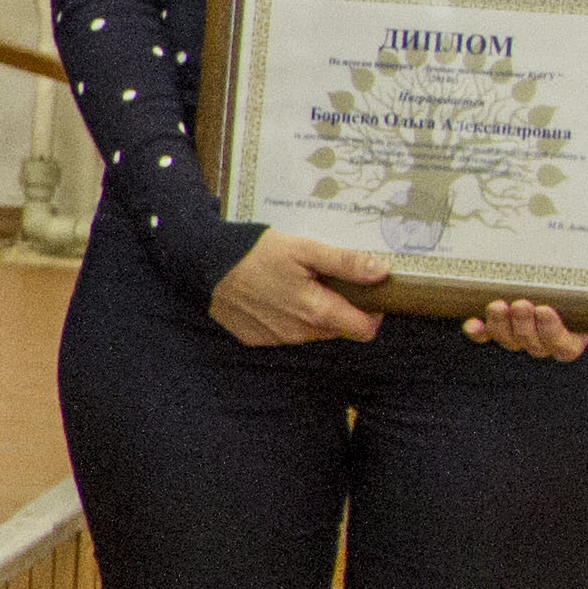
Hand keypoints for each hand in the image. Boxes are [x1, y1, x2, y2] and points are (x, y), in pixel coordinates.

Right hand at [209, 229, 388, 348]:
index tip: (365, 293)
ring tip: (295, 285)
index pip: (364, 330)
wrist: (204, 263)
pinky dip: (286, 318)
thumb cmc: (256, 253)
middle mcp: (299, 333)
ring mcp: (276, 338)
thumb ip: (345, 263)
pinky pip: (285, 333)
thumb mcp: (304, 249)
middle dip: (340, 309)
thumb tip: (382, 272)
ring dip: (312, 313)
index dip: (372, 313)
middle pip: (338, 330)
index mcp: (316, 312)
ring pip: (312, 332)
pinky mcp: (256, 338)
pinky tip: (272, 296)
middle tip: (326, 280)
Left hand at [463, 296, 587, 363]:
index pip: (564, 346)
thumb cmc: (585, 290)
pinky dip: (477, 332)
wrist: (559, 280)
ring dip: (501, 325)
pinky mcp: (496, 327)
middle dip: (525, 324)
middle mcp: (544, 341)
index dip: (553, 331)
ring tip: (498, 305)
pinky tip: (470, 324)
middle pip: (533, 345)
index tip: (547, 309)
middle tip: (521, 303)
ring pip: (509, 341)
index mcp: (572, 339)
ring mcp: (519, 336)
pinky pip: (485, 336)